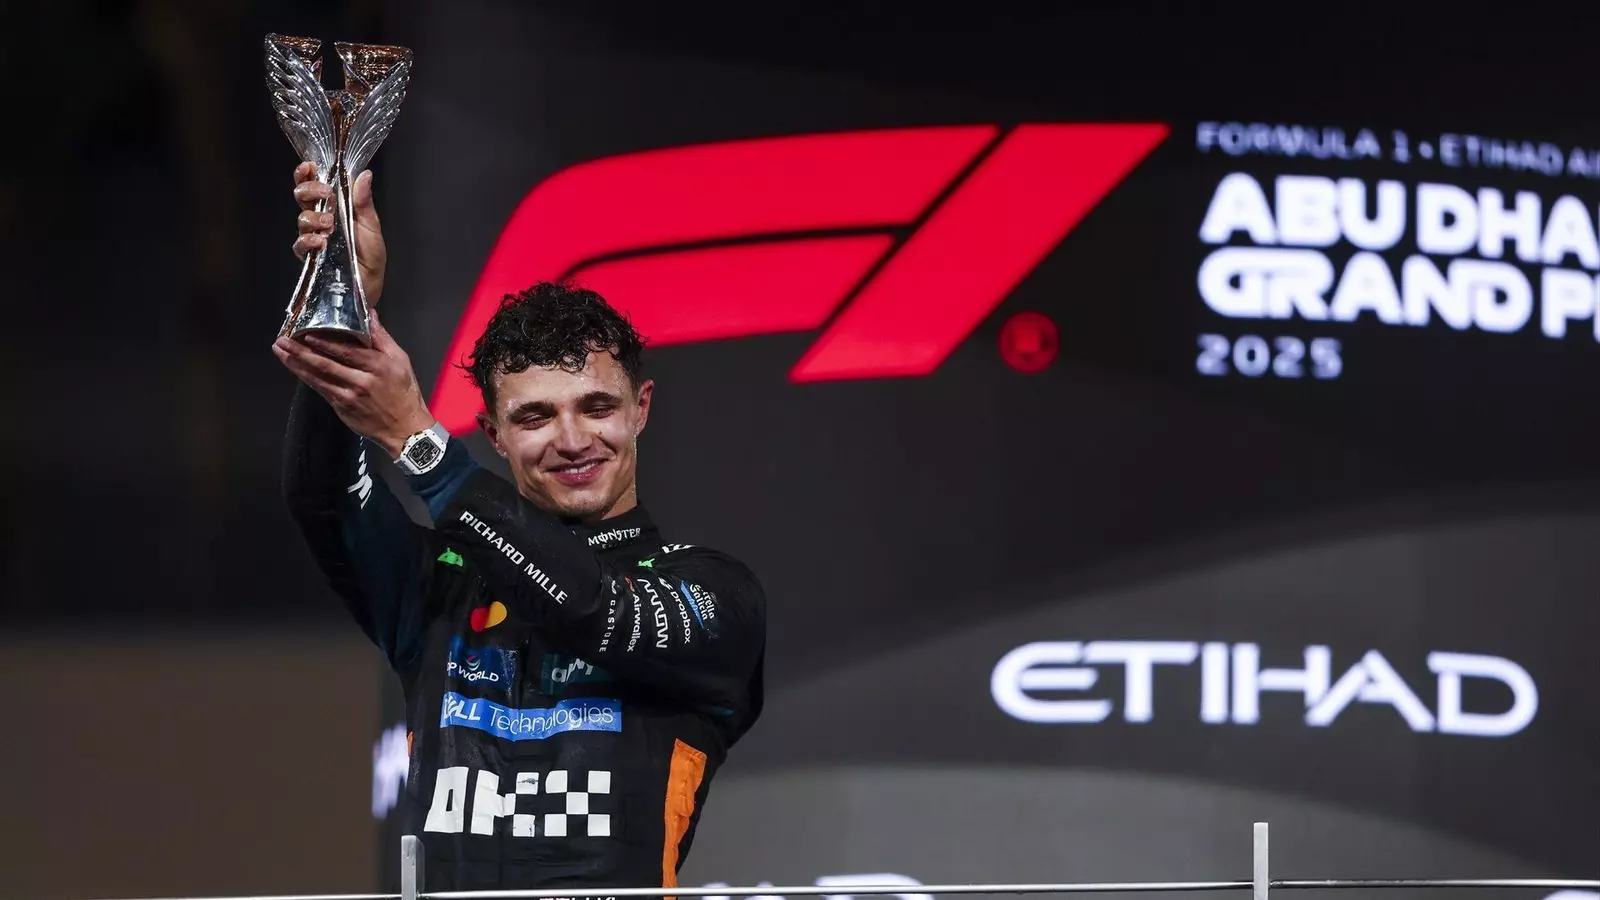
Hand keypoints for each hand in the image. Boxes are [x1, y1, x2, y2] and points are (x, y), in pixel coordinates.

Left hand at [273, 314, 434, 457]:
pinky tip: (295, 369)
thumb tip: (369, 313)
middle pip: (326, 363)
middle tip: (282, 340)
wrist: (404, 428)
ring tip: (280, 351)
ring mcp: (349, 396)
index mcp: (376, 365)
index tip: (305, 333)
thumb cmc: (404, 392)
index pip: (346, 351)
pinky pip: (321, 389)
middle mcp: (361, 380)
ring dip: (296, 364)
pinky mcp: (341, 407)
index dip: (324, 343)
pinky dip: (306, 378)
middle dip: (301, 351)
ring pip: (318, 377)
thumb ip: (382, 337)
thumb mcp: (400, 360)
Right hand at [292, 161, 386, 306]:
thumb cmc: (370, 255)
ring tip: (329, 224)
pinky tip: (320, 241)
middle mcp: (320, 219)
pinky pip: (300, 244)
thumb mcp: (371, 225)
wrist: (369, 283)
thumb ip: (364, 202)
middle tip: (325, 193)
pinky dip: (308, 240)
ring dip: (314, 217)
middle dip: (309, 189)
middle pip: (302, 197)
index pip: (315, 184)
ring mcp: (313, 236)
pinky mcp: (309, 256)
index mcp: (334, 207)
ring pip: (301, 218)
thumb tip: (364, 175)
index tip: (309, 166)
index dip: (307, 173)